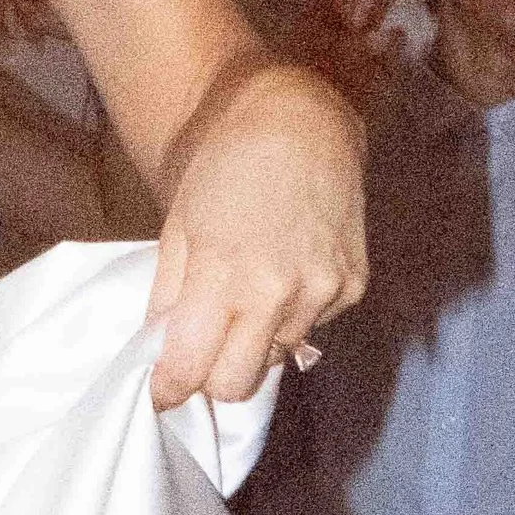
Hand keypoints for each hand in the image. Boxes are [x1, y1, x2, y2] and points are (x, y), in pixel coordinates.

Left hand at [147, 57, 366, 408]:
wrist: (297, 122)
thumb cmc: (223, 168)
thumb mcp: (178, 229)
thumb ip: (168, 300)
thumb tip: (160, 358)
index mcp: (224, 276)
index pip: (192, 367)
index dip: (170, 387)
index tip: (162, 392)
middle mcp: (278, 293)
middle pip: (237, 386)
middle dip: (213, 377)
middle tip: (204, 351)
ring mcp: (323, 292)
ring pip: (277, 357)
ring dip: (256, 341)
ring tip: (251, 292)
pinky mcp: (354, 286)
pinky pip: (313, 327)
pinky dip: (293, 314)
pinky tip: (288, 270)